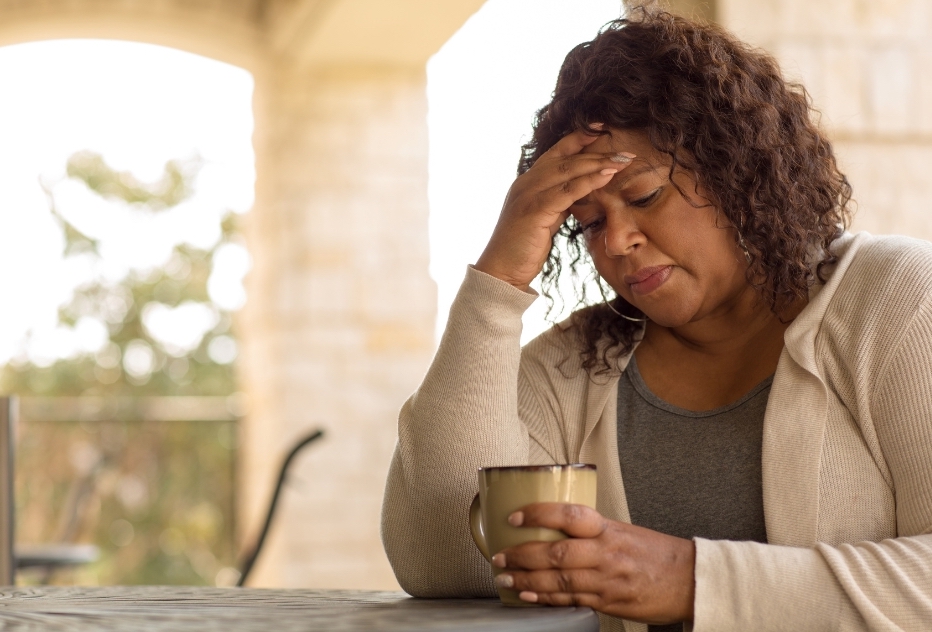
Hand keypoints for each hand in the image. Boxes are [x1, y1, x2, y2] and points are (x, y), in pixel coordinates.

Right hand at [474, 127, 634, 291]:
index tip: (603, 128)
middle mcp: (526, 183)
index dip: (580, 137)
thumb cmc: (522, 248)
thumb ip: (558, 202)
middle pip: (566, 159)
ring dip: (598, 164)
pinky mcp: (534, 210)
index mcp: (528, 182)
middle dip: (597, 152)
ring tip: (623, 161)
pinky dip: (588, 182)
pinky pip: (566, 192)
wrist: (501, 271)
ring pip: (568, 171)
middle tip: (625, 152)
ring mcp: (528, 195)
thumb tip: (580, 193)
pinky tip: (607, 176)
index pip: (557, 152)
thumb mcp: (544, 219)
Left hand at [491, 503, 694, 624]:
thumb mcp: (624, 530)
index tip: (514, 516)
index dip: (538, 514)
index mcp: (608, 529)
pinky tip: (528, 596)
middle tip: (498, 556)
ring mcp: (606, 581)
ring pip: (559, 580)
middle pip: (556, 553)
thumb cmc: (656, 553)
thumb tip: (553, 524)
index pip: (569, 516)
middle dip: (522, 555)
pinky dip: (546, 599)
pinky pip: (571, 601)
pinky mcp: (607, 603)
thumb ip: (591, 530)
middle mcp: (606, 554)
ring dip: (527, 580)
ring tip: (504, 578)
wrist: (690, 581)